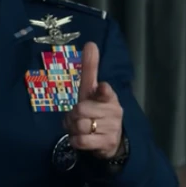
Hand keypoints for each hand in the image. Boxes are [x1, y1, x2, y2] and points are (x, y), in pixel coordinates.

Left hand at [63, 42, 123, 158]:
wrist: (112, 140)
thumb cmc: (97, 110)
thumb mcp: (92, 90)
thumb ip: (91, 69)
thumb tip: (91, 43)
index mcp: (109, 96)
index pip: (106, 92)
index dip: (102, 91)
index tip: (102, 88)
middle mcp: (113, 111)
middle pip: (80, 110)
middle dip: (73, 116)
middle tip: (78, 118)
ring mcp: (111, 128)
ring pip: (80, 126)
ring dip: (74, 129)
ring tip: (81, 129)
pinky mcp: (107, 143)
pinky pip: (81, 141)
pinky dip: (76, 140)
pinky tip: (81, 138)